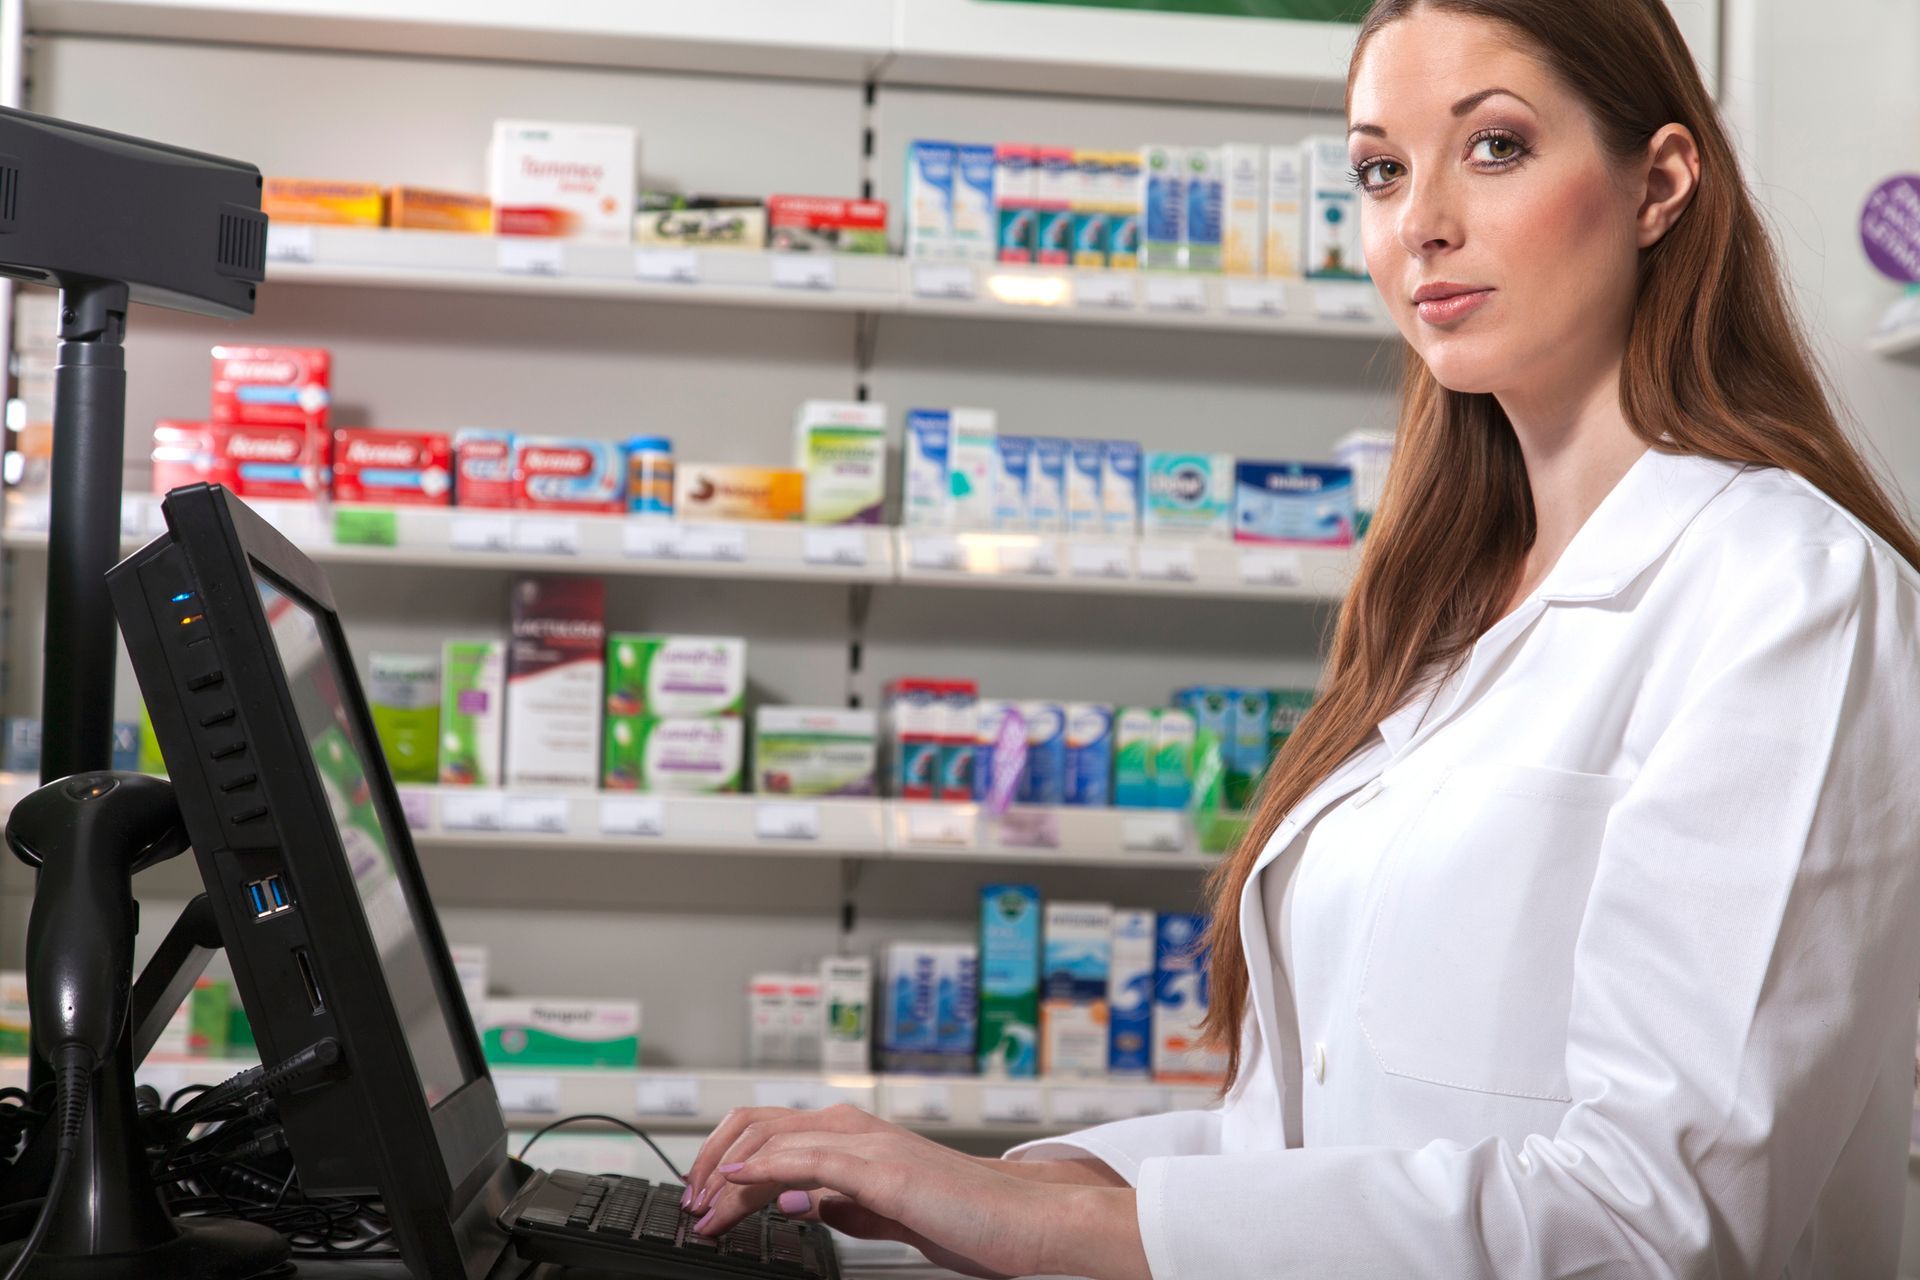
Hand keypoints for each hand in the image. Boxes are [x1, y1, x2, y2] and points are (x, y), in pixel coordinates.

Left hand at [681, 1102, 1089, 1277]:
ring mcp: (868, 1144)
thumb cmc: (969, 1218)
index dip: (725, 1162)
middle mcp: (856, 1129)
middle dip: (710, 1161)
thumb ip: (841, 1202)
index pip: (769, 1132)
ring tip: (705, 1211)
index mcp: (856, 1137)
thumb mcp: (886, 1211)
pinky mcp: (882, 1169)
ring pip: (772, 1137)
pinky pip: (809, 1158)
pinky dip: (765, 1169)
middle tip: (691, 1204)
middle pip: (757, 1122)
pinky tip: (743, 1189)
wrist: (1025, 1223)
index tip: (704, 1202)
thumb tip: (793, 1201)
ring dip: (726, 1174)